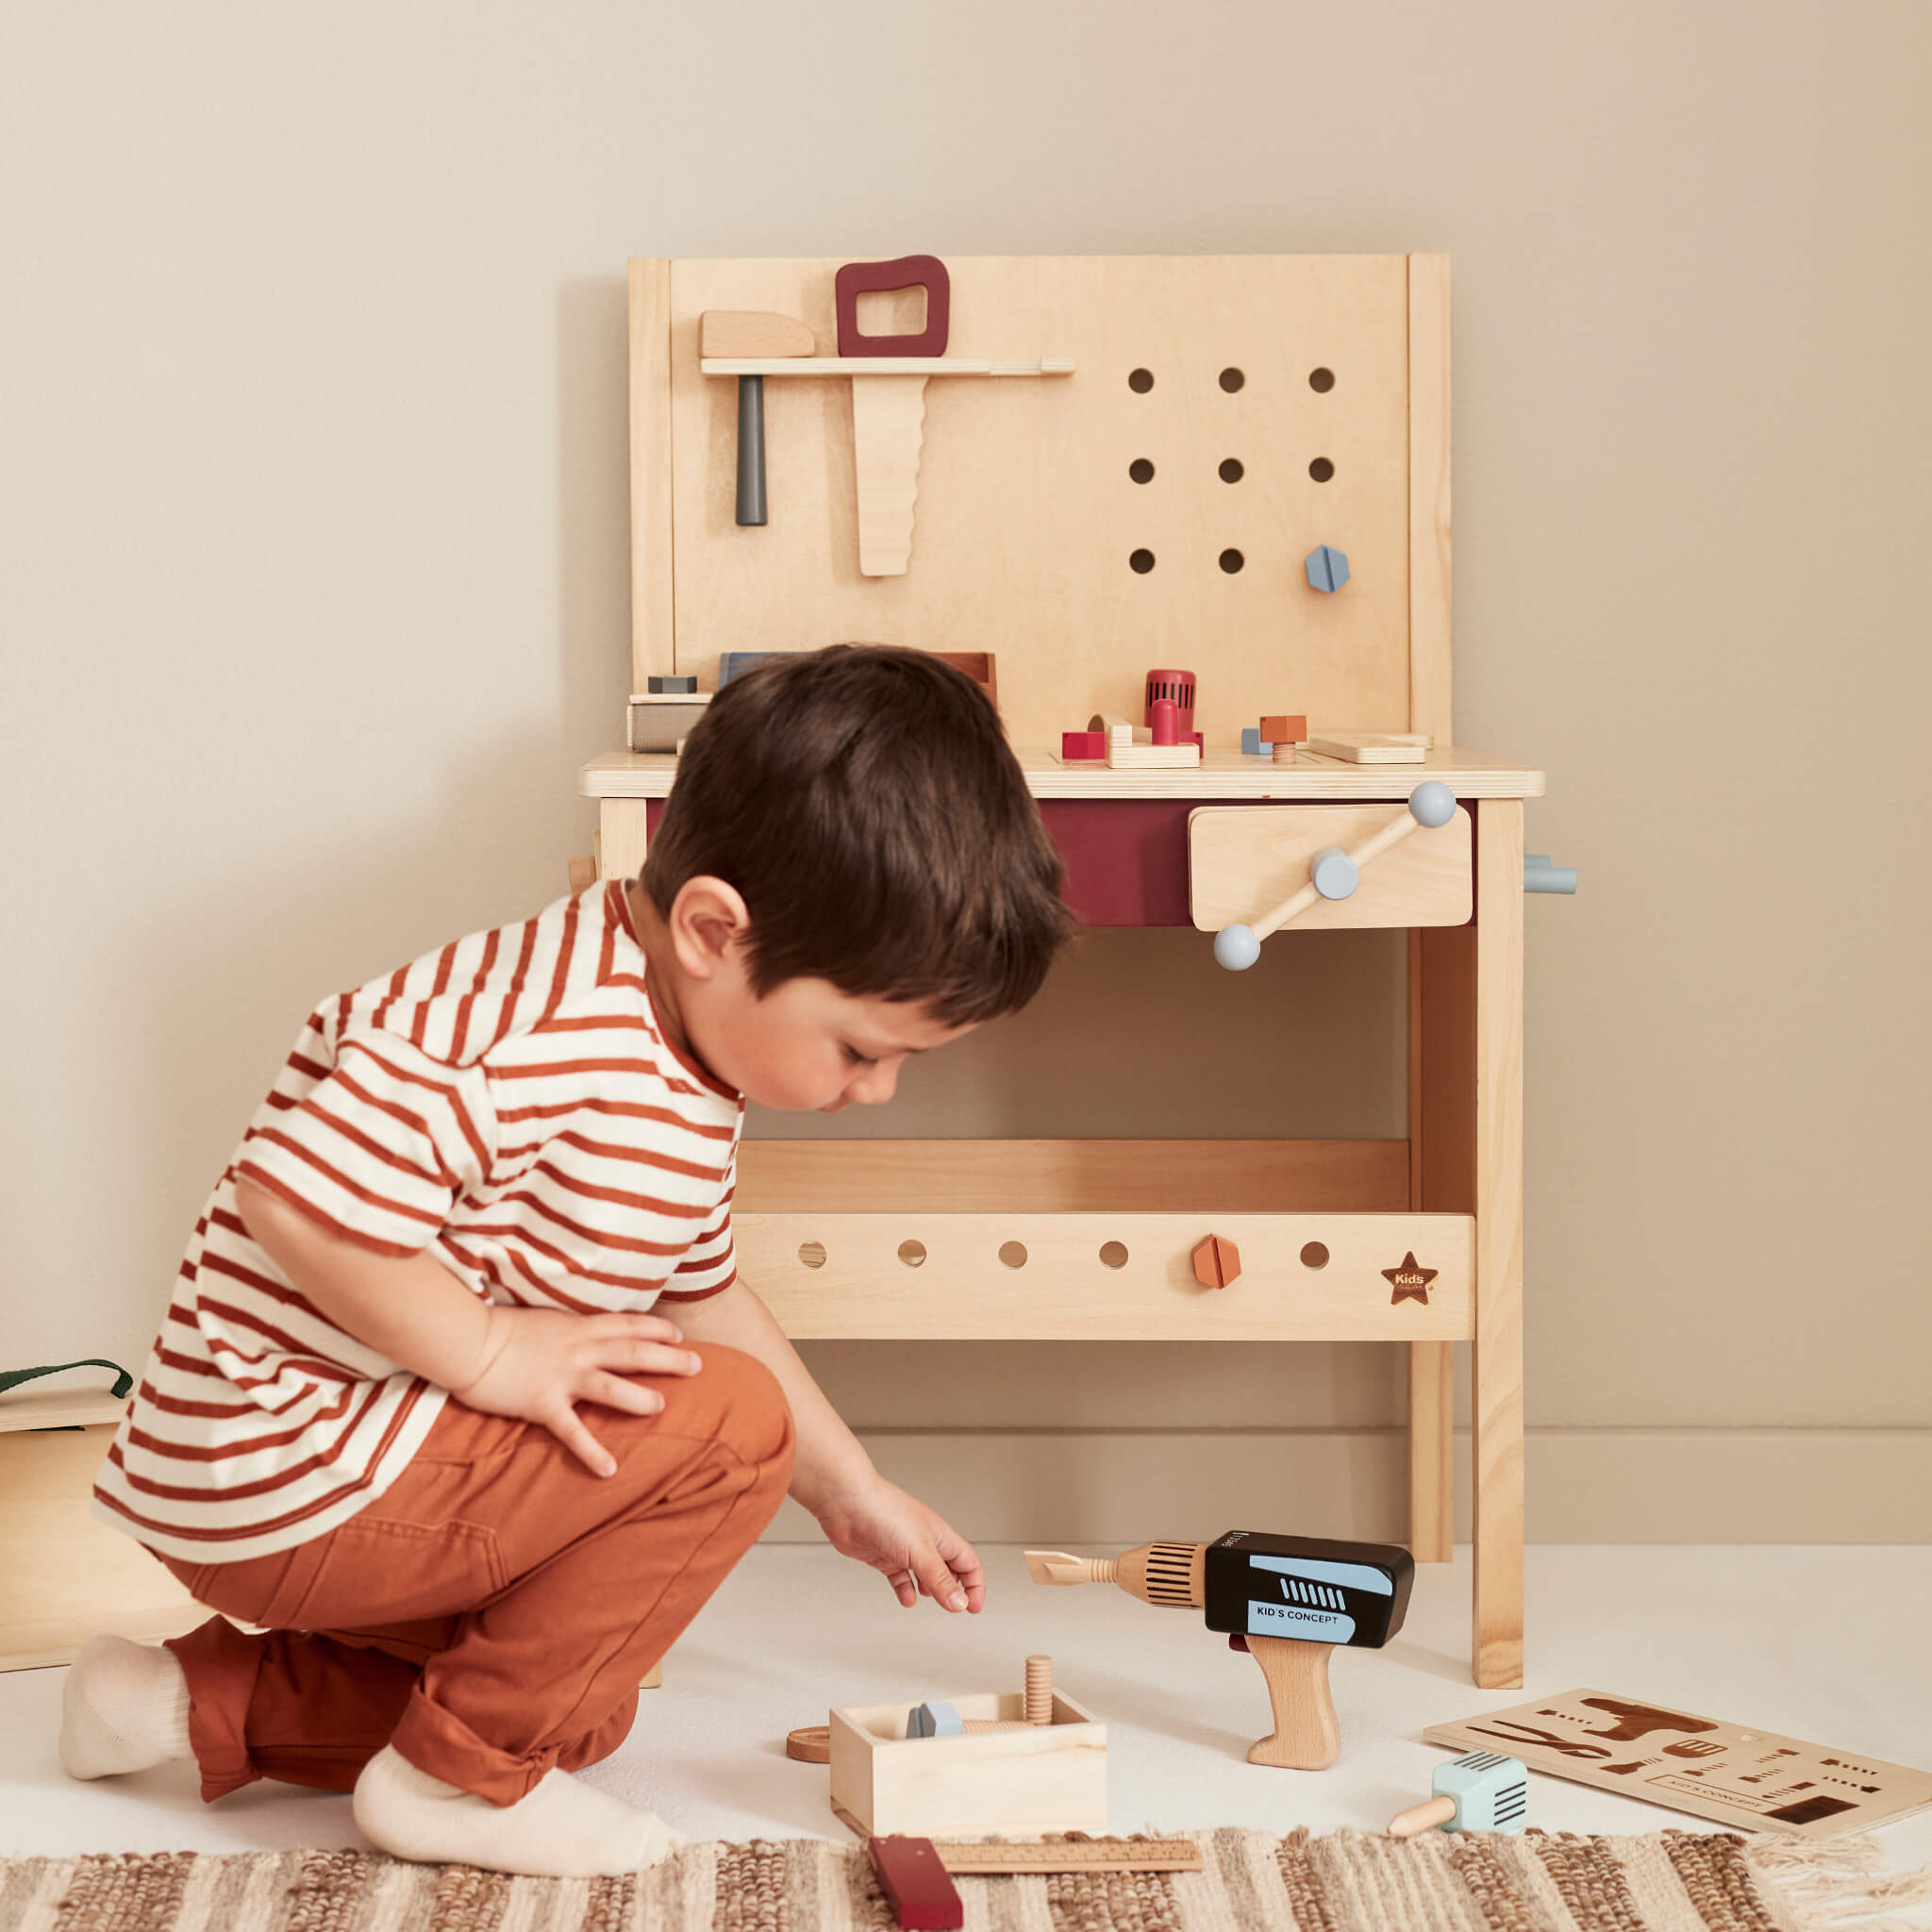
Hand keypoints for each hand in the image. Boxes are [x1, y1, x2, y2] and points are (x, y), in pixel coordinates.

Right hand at [452, 1305, 701, 1476]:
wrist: (467, 1341)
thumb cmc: (498, 1329)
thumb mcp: (542, 1321)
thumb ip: (566, 1329)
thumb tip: (582, 1334)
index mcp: (577, 1327)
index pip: (626, 1324)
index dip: (655, 1329)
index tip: (678, 1336)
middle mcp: (577, 1349)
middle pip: (631, 1351)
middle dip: (667, 1358)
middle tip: (697, 1366)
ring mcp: (561, 1376)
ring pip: (610, 1386)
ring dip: (638, 1397)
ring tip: (662, 1408)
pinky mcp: (541, 1403)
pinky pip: (572, 1431)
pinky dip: (592, 1451)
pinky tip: (610, 1468)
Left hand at [813, 1473, 985, 1612]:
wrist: (846, 1505)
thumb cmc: (884, 1513)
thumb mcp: (920, 1551)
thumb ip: (940, 1579)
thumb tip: (959, 1603)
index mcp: (940, 1536)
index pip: (968, 1562)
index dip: (975, 1584)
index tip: (973, 1607)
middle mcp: (924, 1541)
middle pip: (949, 1569)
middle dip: (955, 1588)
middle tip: (955, 1607)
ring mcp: (903, 1549)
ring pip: (924, 1574)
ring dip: (931, 1589)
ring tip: (931, 1599)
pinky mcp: (883, 1556)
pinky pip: (900, 1577)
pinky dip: (905, 1589)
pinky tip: (906, 1598)